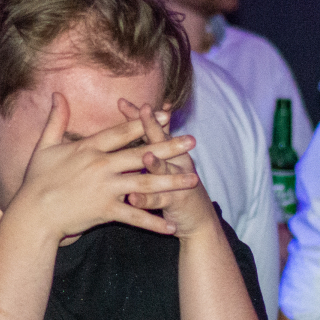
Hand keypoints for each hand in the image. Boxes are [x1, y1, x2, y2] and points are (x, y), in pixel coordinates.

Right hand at [4, 92, 199, 242]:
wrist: (33, 214)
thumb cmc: (37, 180)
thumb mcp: (44, 146)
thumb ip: (56, 120)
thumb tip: (58, 94)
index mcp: (89, 148)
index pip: (122, 131)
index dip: (145, 122)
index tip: (165, 116)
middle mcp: (101, 165)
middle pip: (141, 153)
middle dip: (169, 147)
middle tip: (192, 142)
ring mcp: (105, 188)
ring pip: (145, 183)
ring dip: (171, 181)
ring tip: (193, 180)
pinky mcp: (105, 211)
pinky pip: (134, 216)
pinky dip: (153, 222)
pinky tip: (171, 226)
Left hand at [119, 99, 215, 237]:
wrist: (197, 218)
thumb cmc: (173, 187)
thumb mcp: (165, 162)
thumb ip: (152, 143)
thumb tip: (139, 119)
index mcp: (168, 151)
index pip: (152, 129)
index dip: (139, 115)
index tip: (122, 101)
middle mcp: (176, 161)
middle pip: (162, 141)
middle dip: (152, 125)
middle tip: (143, 110)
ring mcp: (178, 181)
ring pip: (165, 171)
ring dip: (156, 163)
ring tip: (147, 156)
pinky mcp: (177, 202)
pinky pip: (160, 200)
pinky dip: (146, 201)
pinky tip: (133, 199)